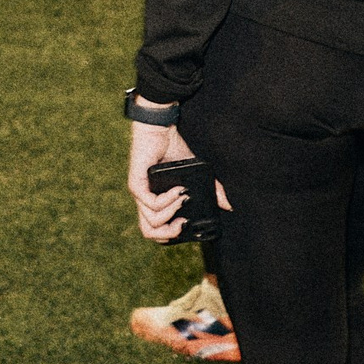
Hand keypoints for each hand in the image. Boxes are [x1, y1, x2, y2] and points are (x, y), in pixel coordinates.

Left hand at [127, 118, 229, 241]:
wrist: (159, 128)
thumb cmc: (173, 148)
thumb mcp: (196, 173)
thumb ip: (211, 189)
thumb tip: (228, 206)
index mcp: (154, 201)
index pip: (156, 230)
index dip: (171, 236)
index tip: (189, 226)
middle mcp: (144, 200)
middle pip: (149, 233)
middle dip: (170, 234)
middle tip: (184, 223)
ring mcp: (138, 193)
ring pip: (150, 223)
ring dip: (171, 215)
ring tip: (184, 199)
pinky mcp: (136, 185)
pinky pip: (152, 205)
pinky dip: (169, 201)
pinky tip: (179, 189)